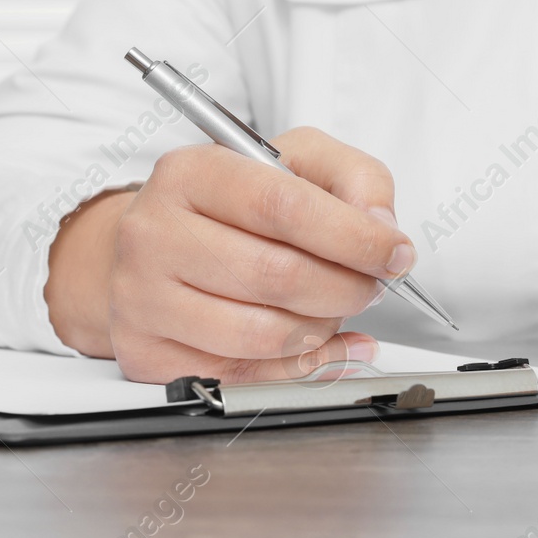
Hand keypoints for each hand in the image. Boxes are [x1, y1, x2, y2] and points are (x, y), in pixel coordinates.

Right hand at [45, 127, 414, 383]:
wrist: (150, 246)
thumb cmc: (227, 204)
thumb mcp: (294, 161)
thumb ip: (353, 178)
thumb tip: (381, 228)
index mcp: (191, 173)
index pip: (282, 206)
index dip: (352, 235)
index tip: (393, 252)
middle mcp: (156, 234)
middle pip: (277, 275)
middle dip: (347, 286)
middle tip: (372, 284)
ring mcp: (144, 298)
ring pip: (263, 334)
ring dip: (324, 327)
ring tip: (338, 306)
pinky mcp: (147, 353)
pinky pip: (243, 376)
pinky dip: (303, 368)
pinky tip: (330, 346)